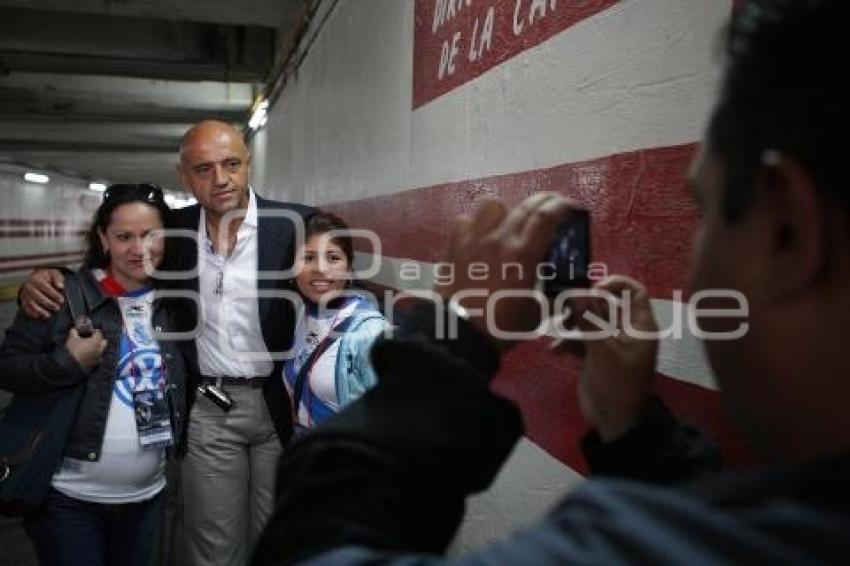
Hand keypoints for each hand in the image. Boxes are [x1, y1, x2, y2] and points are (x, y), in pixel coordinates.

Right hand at [21, 268, 64, 318]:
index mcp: (36, 279)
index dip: (54, 294)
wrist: (37, 277)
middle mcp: (28, 286)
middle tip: (57, 308)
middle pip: (37, 296)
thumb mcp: (54, 273)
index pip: (45, 287)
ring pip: (30, 303)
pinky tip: (40, 316)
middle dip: (48, 303)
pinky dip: (32, 313)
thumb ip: (58, 278)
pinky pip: (25, 307)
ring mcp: (25, 293)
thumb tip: (60, 286)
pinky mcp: (23, 300)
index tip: (61, 300)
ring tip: (48, 315)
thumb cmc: (47, 276)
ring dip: (40, 310)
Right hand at [66, 328, 107, 369]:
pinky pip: (99, 357)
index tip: (88, 331)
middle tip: (91, 339)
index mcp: (96, 341)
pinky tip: (89, 355)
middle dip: (99, 339)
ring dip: (98, 347)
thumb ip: (74, 332)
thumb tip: (74, 329)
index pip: (98, 333)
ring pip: (102, 350)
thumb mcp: (72, 339)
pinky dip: (95, 355)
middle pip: (103, 341)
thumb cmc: (73, 350)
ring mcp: (99, 357)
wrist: (71, 365)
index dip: (93, 331)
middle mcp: (100, 349)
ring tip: (90, 347)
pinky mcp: (96, 363)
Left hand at [435, 193, 573, 347]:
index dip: (562, 206)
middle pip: (525, 206)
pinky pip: (465, 221)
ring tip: (511, 220)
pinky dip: (476, 223)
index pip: (546, 217)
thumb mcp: (537, 314)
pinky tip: (481, 235)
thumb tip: (572, 298)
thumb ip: (556, 300)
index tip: (570, 206)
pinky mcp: (454, 246)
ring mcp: (474, 239)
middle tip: (552, 205)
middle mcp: (500, 240)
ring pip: (493, 205)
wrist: (459, 333)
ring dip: (508, 209)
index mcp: (524, 255)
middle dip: (544, 200)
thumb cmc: (501, 326)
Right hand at [555, 276, 657, 441]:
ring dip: (572, 322)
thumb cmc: (617, 385)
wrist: (614, 423)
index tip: (592, 290)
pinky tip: (555, 351)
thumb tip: (577, 292)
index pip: (634, 292)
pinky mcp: (594, 355)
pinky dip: (568, 342)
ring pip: (589, 320)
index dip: (614, 285)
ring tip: (560, 328)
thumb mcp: (603, 351)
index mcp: (638, 326)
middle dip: (584, 304)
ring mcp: (609, 343)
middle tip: (565, 308)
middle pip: (605, 303)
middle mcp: (625, 330)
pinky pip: (580, 339)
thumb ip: (589, 320)